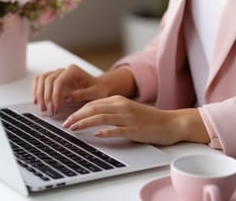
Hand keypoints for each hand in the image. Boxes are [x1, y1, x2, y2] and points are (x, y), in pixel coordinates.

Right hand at [32, 65, 135, 115]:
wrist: (99, 87)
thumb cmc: (98, 90)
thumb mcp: (95, 94)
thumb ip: (81, 95)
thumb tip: (66, 98)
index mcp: (74, 71)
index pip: (58, 82)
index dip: (54, 96)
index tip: (56, 109)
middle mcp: (64, 70)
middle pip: (48, 81)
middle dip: (47, 98)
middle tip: (50, 112)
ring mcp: (58, 73)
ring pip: (42, 79)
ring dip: (39, 94)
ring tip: (43, 108)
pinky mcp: (54, 78)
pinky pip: (40, 80)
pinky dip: (36, 89)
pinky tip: (37, 100)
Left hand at [62, 95, 209, 145]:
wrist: (170, 123)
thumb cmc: (148, 118)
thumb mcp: (128, 109)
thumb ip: (112, 110)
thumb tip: (92, 115)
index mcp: (119, 100)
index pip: (94, 103)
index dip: (78, 110)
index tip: (68, 117)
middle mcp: (122, 106)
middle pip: (94, 108)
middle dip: (77, 116)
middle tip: (64, 124)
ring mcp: (128, 117)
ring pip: (101, 117)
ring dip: (85, 123)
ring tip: (73, 129)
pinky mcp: (134, 129)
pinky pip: (116, 130)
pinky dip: (104, 132)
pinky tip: (95, 135)